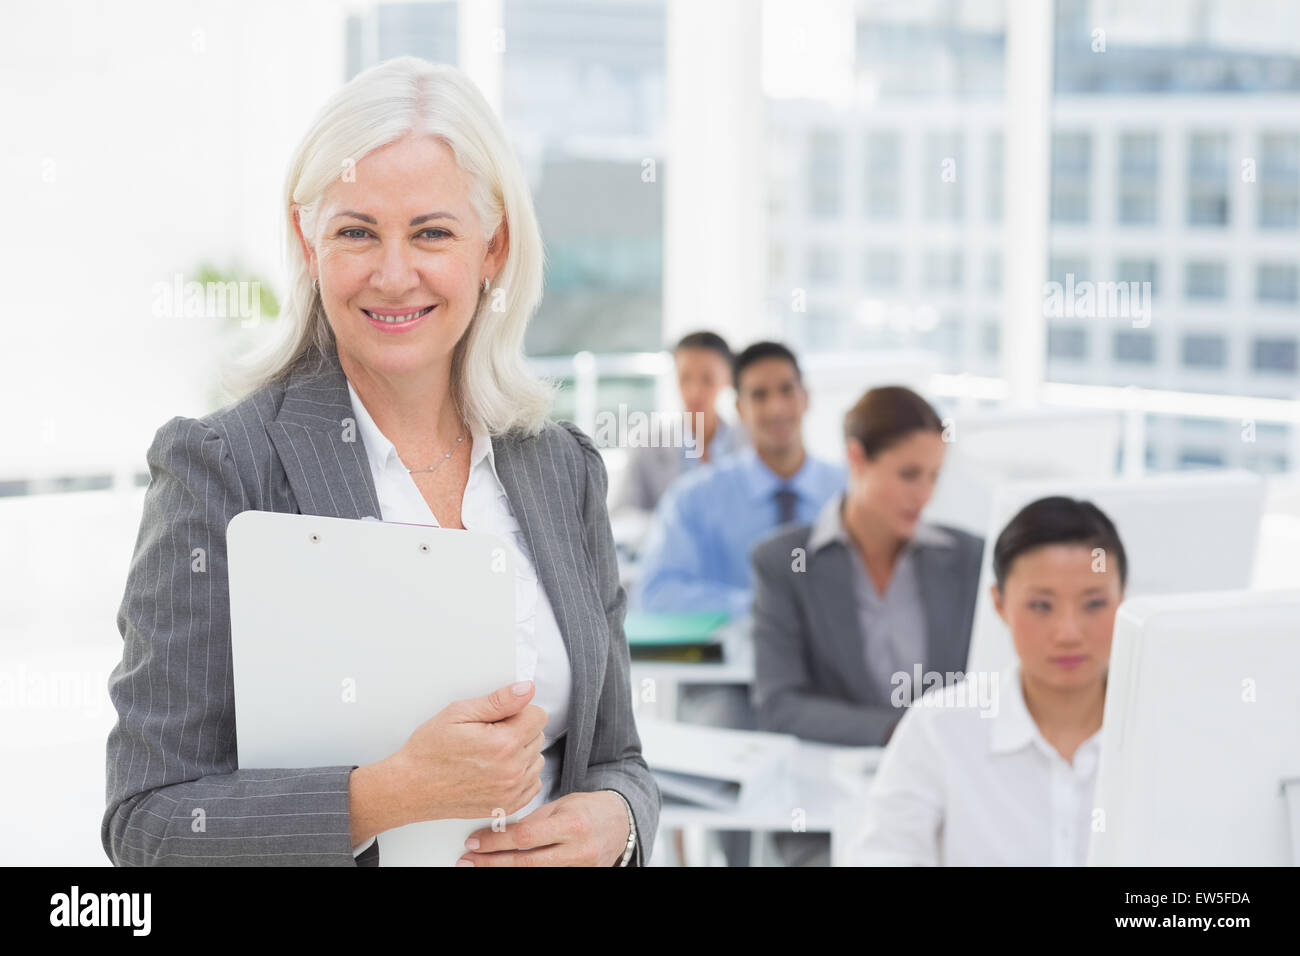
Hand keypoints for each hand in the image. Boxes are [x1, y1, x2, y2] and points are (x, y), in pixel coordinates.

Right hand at [383, 680, 548, 826]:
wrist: (411, 787)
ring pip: (537, 759)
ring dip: (521, 753)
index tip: (499, 718)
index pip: (538, 716)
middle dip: (519, 730)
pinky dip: (520, 774)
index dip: (518, 711)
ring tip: (491, 753)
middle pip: (538, 736)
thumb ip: (499, 700)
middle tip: (489, 735)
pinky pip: (533, 783)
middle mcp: (512, 770)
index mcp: (503, 743)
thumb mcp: (459, 713)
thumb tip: (526, 689)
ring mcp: (511, 791)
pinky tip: (498, 769)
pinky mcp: (508, 806)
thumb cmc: (430, 750)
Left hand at [456, 791, 630, 866]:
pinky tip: (506, 869)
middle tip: (468, 860)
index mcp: (572, 824)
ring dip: (503, 871)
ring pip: (534, 874)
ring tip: (480, 867)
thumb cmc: (589, 809)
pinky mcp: (581, 877)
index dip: (496, 841)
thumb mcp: (562, 805)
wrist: (620, 824)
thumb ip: (534, 820)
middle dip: (492, 862)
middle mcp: (577, 850)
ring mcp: (580, 868)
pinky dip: (525, 873)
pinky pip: (546, 877)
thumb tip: (499, 831)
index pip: (526, 837)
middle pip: (525, 862)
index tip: (475, 842)